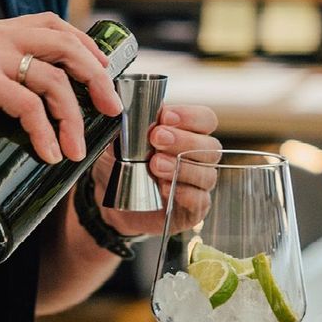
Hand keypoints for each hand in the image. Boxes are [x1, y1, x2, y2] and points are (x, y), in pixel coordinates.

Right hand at [0, 13, 121, 162]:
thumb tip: (14, 116)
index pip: (54, 25)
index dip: (86, 47)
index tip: (103, 75)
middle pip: (67, 47)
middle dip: (97, 79)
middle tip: (110, 110)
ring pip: (53, 80)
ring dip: (73, 117)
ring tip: (76, 149)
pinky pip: (27, 104)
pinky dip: (44, 131)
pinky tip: (48, 153)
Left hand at [89, 104, 220, 238]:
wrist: (111, 193)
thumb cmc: (122, 159)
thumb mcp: (119, 136)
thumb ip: (131, 123)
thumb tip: (132, 112)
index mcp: (188, 131)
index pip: (205, 119)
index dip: (190, 117)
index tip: (166, 116)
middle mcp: (198, 156)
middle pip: (210, 146)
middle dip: (183, 140)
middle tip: (157, 138)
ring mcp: (198, 184)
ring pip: (206, 174)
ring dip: (181, 167)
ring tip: (155, 164)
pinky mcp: (192, 209)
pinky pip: (199, 202)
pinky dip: (184, 194)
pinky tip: (165, 188)